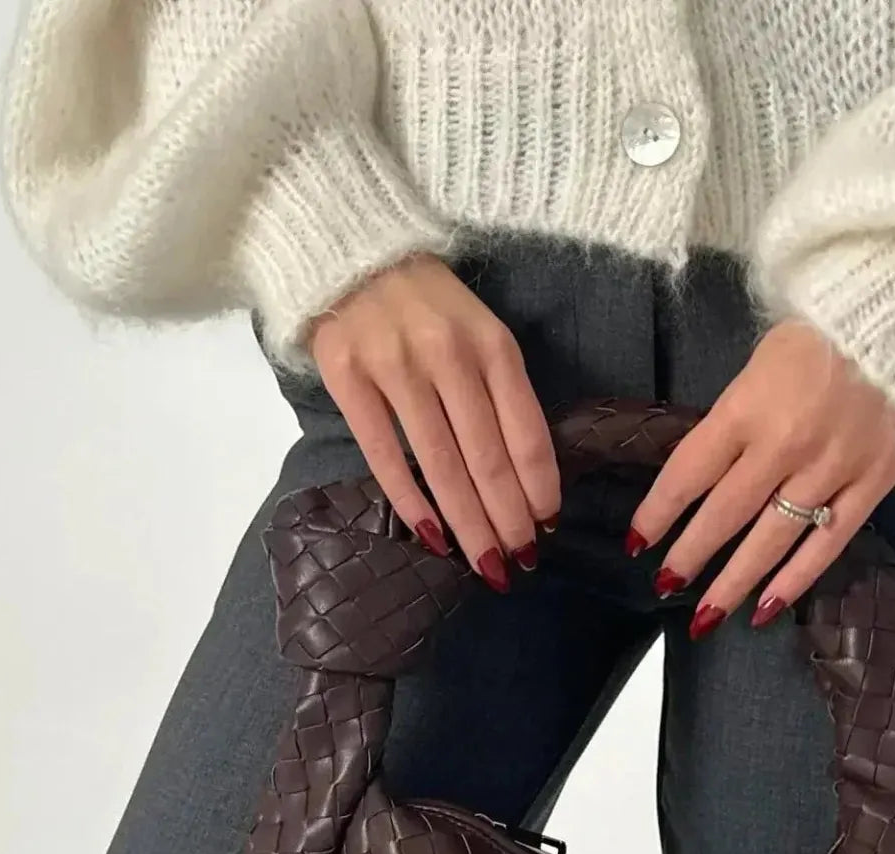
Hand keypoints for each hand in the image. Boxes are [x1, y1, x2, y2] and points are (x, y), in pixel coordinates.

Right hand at [308, 252, 559, 590]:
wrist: (349, 247)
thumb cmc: (426, 301)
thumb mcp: (480, 330)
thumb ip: (500, 391)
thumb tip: (523, 474)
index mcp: (492, 345)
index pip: (524, 431)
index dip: (538, 487)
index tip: (547, 527)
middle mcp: (448, 356)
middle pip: (486, 458)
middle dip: (506, 519)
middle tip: (517, 564)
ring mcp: (395, 367)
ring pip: (440, 464)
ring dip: (466, 522)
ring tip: (484, 562)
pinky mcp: (348, 378)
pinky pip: (384, 454)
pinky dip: (410, 500)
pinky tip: (431, 536)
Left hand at [627, 320, 894, 637]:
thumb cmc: (826, 325)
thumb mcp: (761, 357)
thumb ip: (736, 414)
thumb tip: (708, 470)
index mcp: (748, 407)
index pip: (689, 472)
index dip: (659, 512)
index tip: (638, 540)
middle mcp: (784, 444)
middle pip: (724, 514)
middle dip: (690, 556)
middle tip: (664, 585)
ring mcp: (831, 467)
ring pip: (772, 539)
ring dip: (734, 582)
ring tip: (706, 616)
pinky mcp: (873, 481)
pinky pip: (828, 542)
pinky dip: (796, 579)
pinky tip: (767, 606)